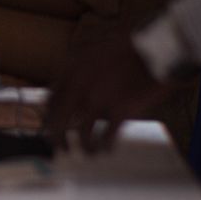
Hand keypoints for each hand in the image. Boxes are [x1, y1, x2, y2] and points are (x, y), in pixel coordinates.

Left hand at [44, 32, 175, 152]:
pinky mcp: (120, 111)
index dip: (48, 117)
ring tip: (89, 152)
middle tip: (61, 147)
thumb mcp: (91, 52)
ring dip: (85, 147)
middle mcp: (79, 87)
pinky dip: (105, 146)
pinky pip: (106, 138)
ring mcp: (98, 101)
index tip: (50, 126)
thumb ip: (76, 71)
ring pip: (82, 135)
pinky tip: (107, 149)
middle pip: (58, 121)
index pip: (49, 101)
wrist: (153, 47)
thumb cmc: (125, 48)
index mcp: (70, 71)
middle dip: (57, 138)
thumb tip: (67, 91)